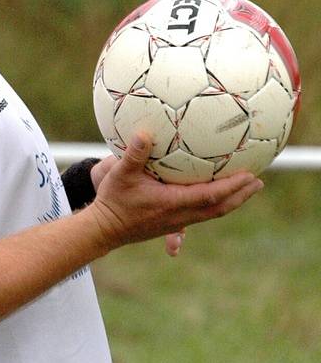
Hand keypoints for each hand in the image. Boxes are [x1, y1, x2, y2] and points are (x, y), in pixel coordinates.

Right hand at [88, 133, 263, 250]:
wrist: (104, 230)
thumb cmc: (112, 201)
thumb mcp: (119, 174)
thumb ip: (133, 154)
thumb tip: (145, 133)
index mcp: (172, 204)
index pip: (210, 196)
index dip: (232, 187)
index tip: (249, 175)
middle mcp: (179, 216)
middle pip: (219, 208)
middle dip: (241, 195)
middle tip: (258, 181)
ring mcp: (177, 222)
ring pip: (213, 213)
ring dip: (232, 200)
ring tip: (247, 188)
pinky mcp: (172, 224)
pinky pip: (202, 213)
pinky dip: (217, 203)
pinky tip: (217, 195)